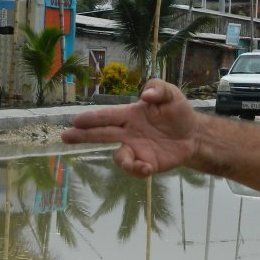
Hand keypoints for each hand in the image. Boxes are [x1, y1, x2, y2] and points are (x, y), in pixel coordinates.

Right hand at [62, 79, 199, 177]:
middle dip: (83, 136)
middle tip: (65, 137)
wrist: (194, 134)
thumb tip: (145, 95)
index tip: (76, 120)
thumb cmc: (177, 111)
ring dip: (123, 161)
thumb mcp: (171, 94)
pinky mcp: (147, 163)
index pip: (108, 115)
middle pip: (102, 134)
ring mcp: (136, 149)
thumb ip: (158, 88)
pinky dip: (138, 170)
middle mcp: (128, 132)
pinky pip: (136, 169)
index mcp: (130, 114)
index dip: (92, 118)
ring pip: (120, 156)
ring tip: (135, 164)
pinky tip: (148, 168)